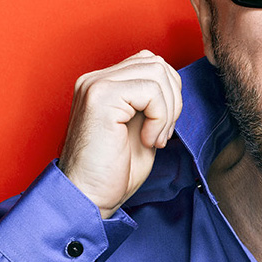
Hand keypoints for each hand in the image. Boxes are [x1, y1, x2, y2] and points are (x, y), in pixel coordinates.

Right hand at [58, 50, 182, 217]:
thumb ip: (151, 104)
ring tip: (155, 139)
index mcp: (103, 85)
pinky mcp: (100, 96)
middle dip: (173, 100)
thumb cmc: (113, 173)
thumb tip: (174, 87)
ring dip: (168, 110)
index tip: (163, 130)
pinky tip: (147, 141)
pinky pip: (151, 90)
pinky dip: (160, 118)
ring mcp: (95, 85)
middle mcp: (95, 79)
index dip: (168, 94)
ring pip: (157, 72)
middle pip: (156, 63)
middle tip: (163, 135)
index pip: (150, 64)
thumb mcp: (141, 130)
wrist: (88, 198)